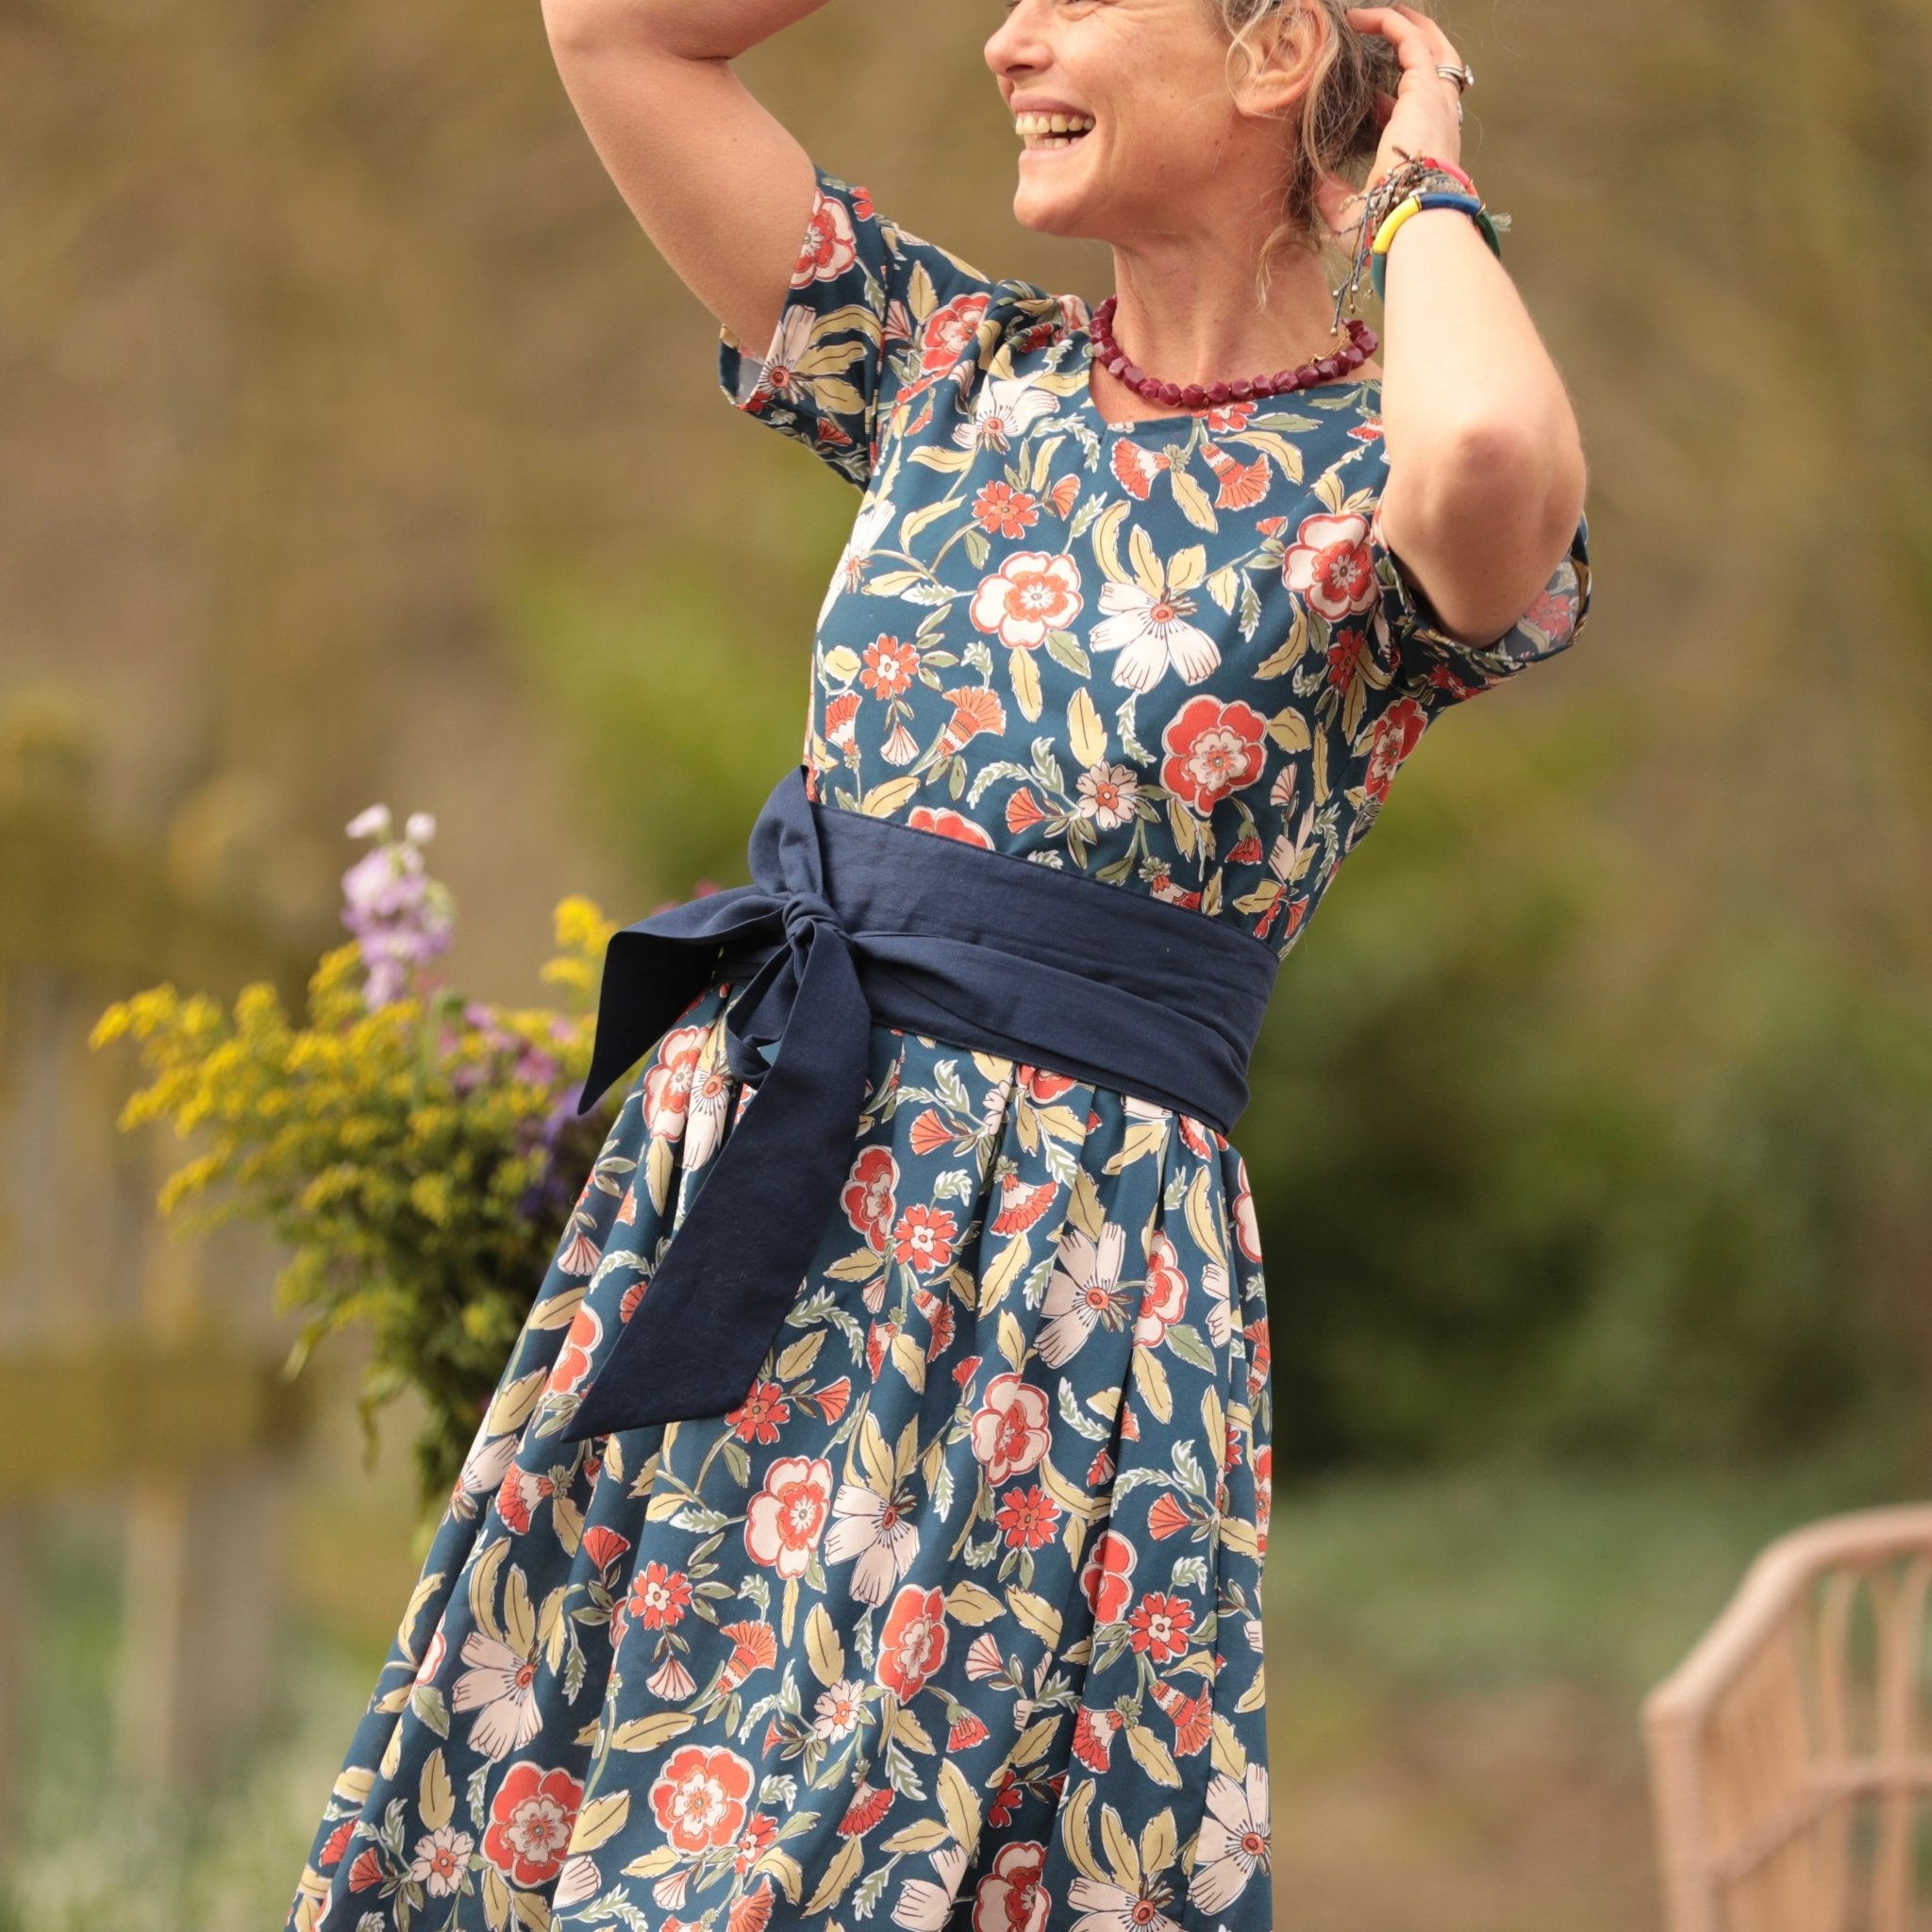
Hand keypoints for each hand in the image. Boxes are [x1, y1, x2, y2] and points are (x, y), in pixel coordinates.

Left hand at [1312, 5, 1469, 247]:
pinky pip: (1410, 39)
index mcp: (1426, 151)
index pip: (1414, 115)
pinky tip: (1359, 18)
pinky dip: (1388, 23)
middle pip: (1433, 67)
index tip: (1368, 100)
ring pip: (1428, 45)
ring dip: (1402, 24)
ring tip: (1371, 13)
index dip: (1392, 102)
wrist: (1409, 221)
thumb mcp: (1353, 213)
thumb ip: (1334, 196)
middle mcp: (1437, 122)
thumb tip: (1315, 182)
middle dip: (1410, 43)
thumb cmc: (1386, 227)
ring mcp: (1435, 102)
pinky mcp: (1425, 88)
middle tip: (1382, 27)